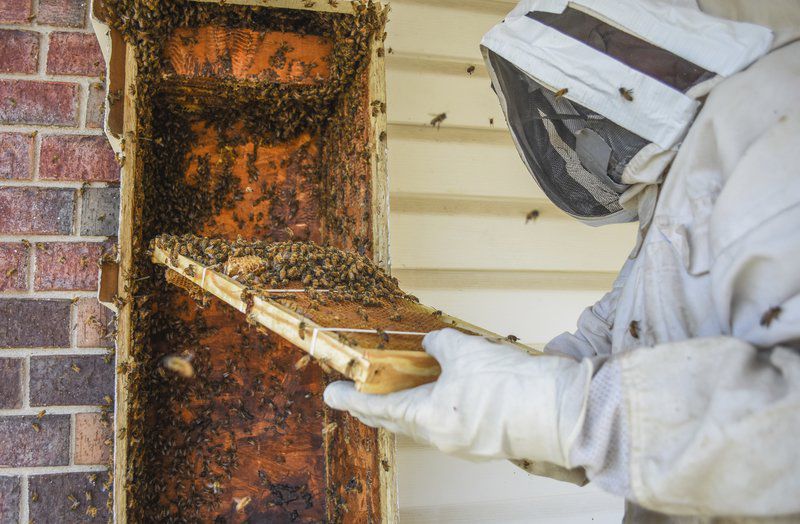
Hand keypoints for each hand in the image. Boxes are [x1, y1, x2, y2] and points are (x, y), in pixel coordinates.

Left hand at [324, 328, 593, 466]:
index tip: (332, 394)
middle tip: (354, 397)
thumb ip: (441, 345)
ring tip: (392, 392)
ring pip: (421, 425)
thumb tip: (433, 342)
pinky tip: (436, 394)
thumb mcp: (467, 352)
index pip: (379, 408)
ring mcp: (463, 444)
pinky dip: (431, 409)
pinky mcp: (484, 440)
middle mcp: (441, 438)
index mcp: (429, 418)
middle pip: (396, 422)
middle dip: (373, 409)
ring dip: (403, 409)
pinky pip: (445, 425)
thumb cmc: (512, 386)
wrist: (562, 412)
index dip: (352, 399)